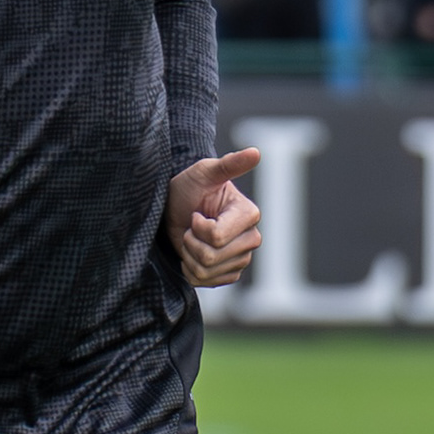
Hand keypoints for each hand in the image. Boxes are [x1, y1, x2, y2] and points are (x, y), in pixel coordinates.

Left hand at [167, 147, 263, 288]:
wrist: (176, 209)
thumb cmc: (189, 188)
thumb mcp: (204, 173)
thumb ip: (229, 164)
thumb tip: (256, 152)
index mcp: (249, 215)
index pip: (216, 236)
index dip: (196, 227)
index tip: (195, 212)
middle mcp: (252, 239)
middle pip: (211, 256)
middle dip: (190, 242)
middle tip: (191, 226)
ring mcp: (242, 258)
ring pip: (207, 271)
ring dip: (188, 255)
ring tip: (191, 238)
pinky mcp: (230, 273)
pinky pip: (207, 282)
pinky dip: (191, 270)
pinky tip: (192, 254)